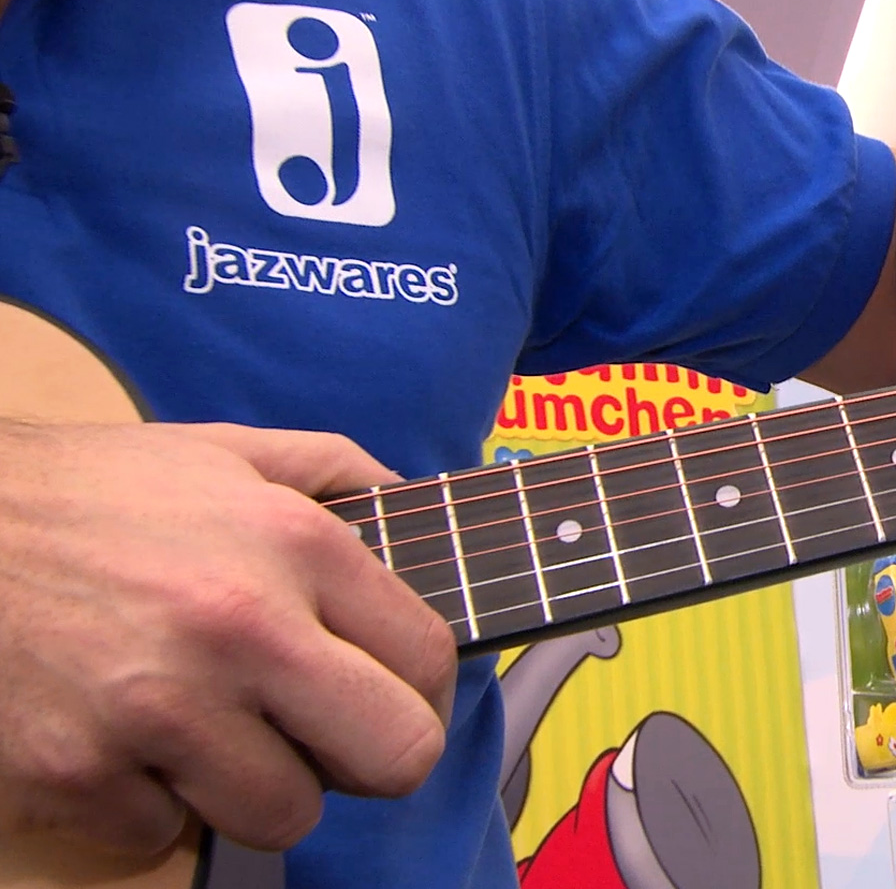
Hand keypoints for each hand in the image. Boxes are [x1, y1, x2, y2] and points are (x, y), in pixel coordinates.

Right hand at [0, 422, 457, 854]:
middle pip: (395, 758)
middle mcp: (241, 629)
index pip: (430, 660)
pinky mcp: (75, 772)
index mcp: (296, 545)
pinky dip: (149, 802)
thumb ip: (334, 467)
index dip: (424, 689)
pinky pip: (162, 834)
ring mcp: (158, 709)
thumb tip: (407, 497)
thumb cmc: (88, 493)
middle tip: (325, 736)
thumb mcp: (223, 450)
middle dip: (369, 757)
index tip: (395, 693)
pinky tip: (125, 740)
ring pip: (284, 815)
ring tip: (210, 727)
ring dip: (256, 784)